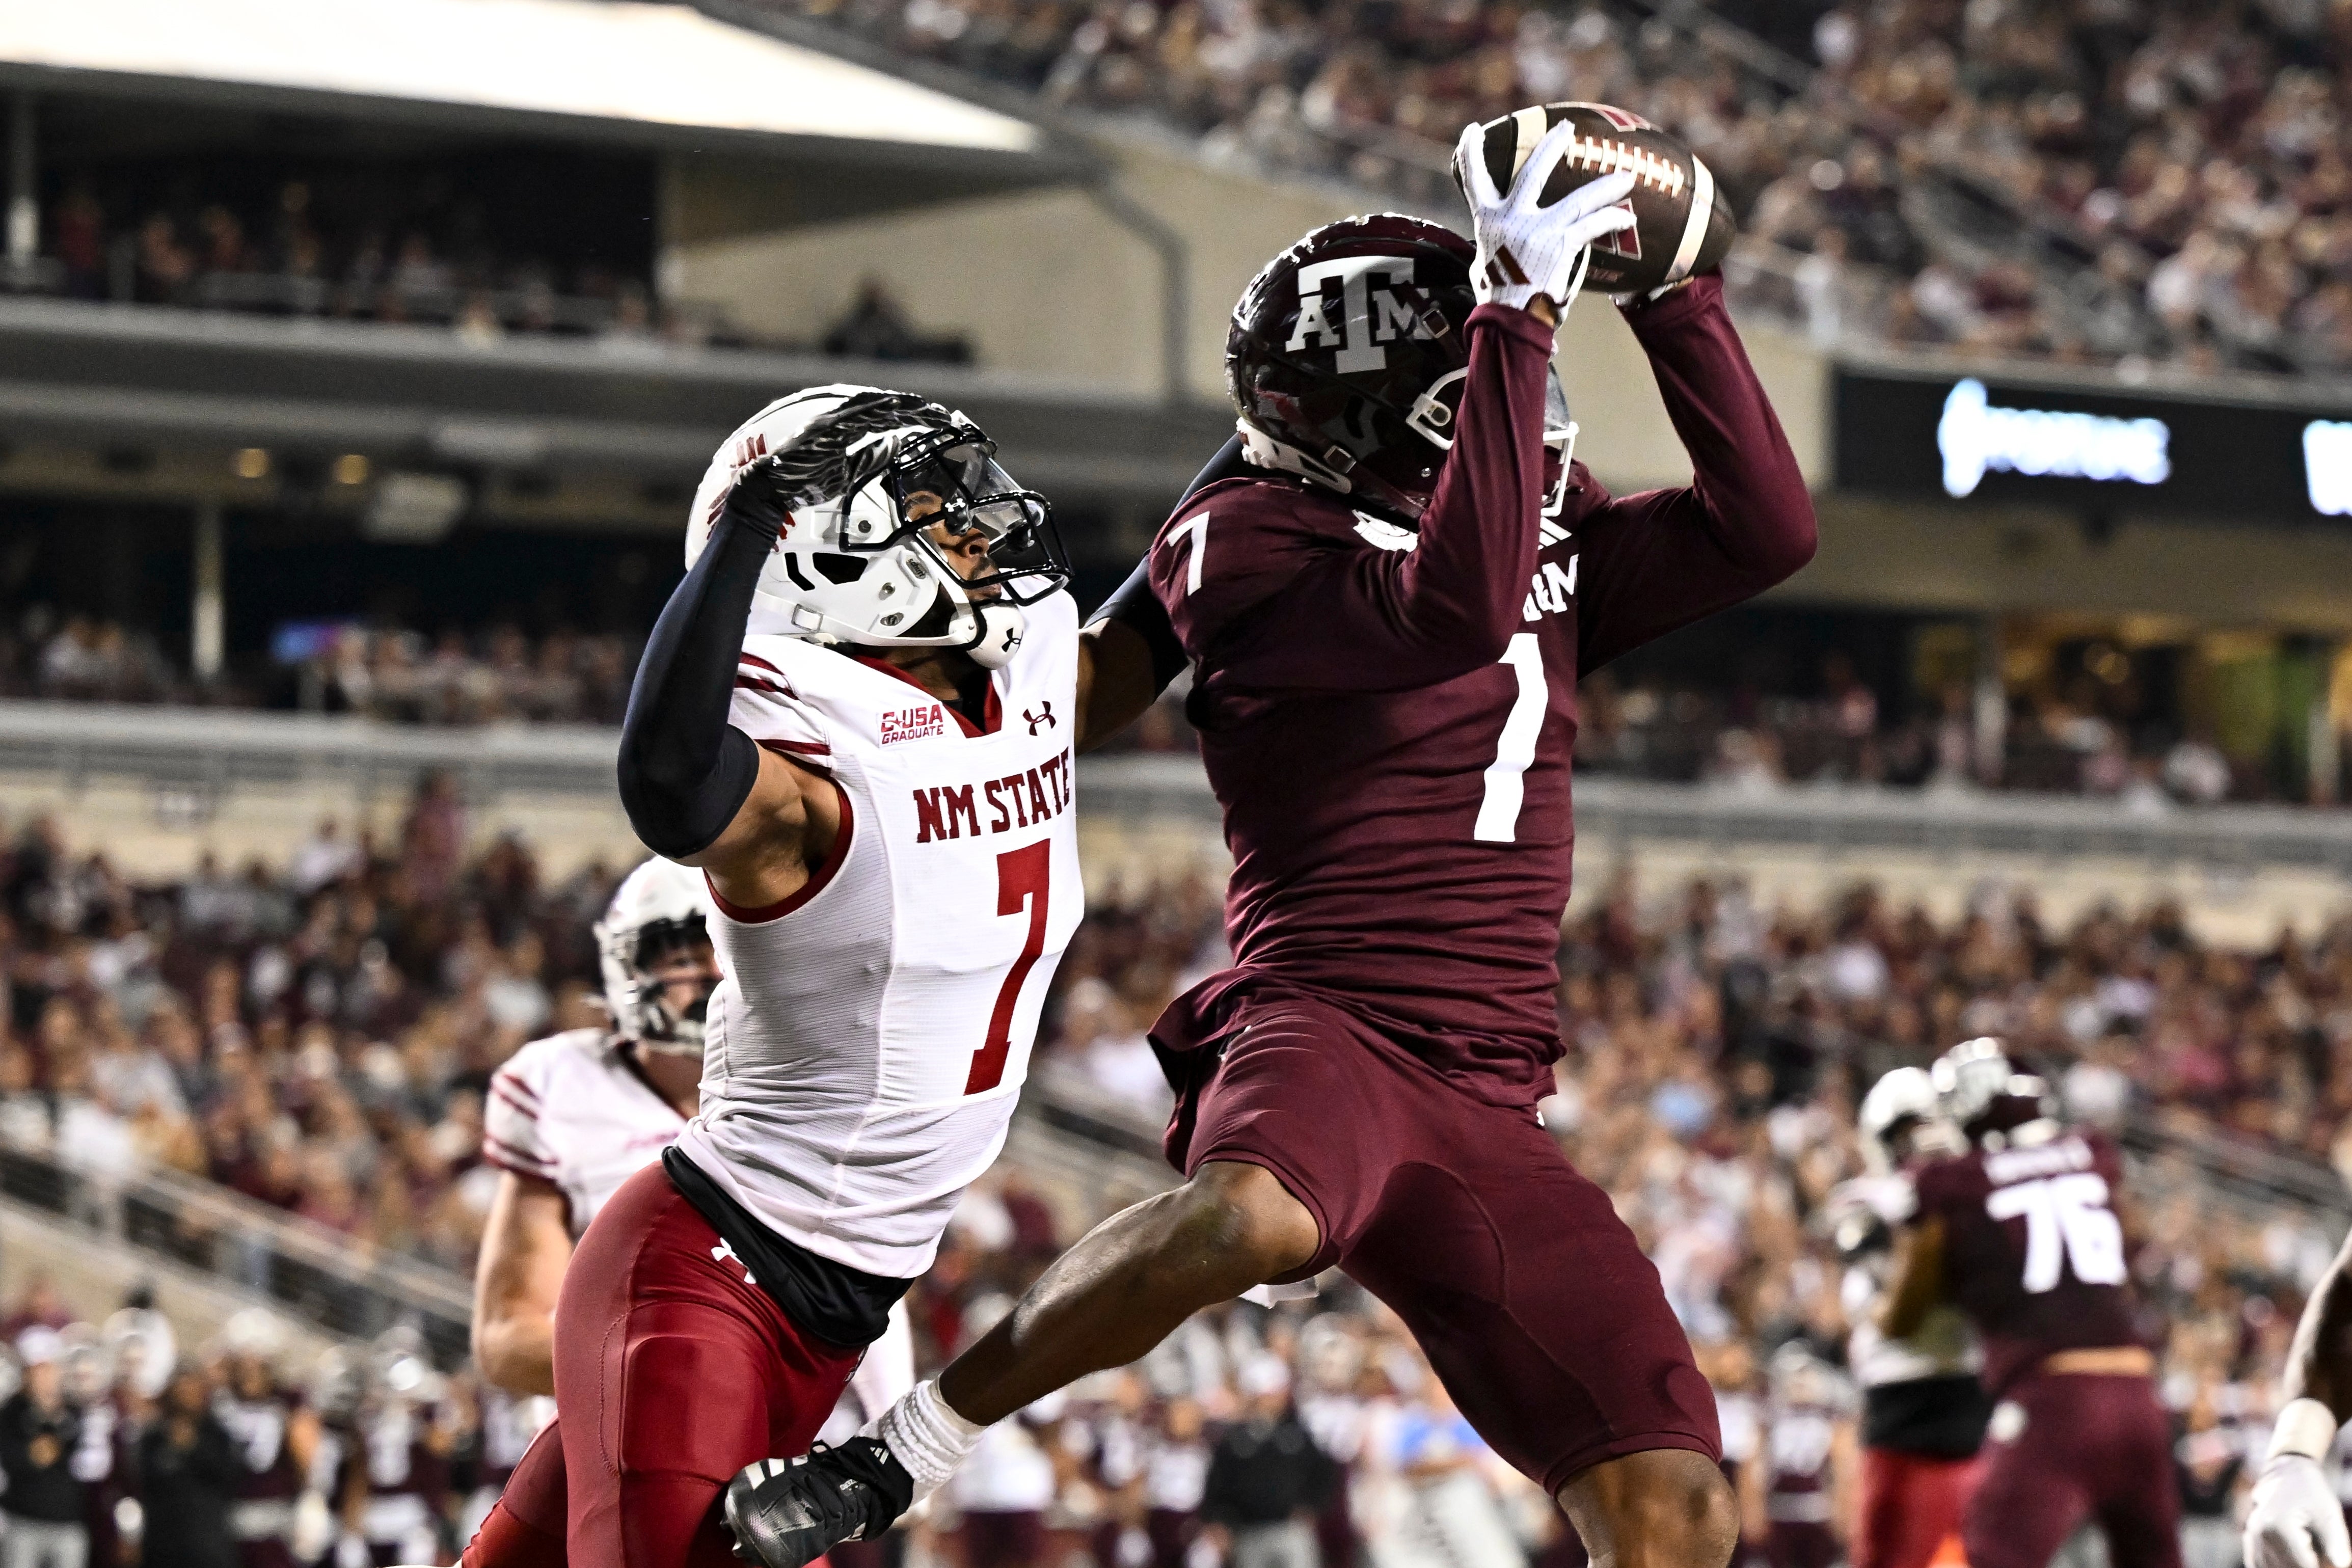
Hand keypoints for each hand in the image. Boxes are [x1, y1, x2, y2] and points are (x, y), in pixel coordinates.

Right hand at [1452, 120, 1636, 319]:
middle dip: (1552, 146)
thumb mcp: (1483, 265)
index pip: (1474, 180)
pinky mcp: (1561, 243)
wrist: (1510, 320)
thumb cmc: (1496, 299)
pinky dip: (1612, 220)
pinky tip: (1627, 217)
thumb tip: (1495, 246)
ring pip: (1579, 199)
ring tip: (1626, 178)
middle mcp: (1511, 218)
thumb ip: (1493, 245)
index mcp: (1488, 221)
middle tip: (1567, 128)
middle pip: (1534, 172)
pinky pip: (1593, 225)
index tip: (1472, 131)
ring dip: (1605, 187)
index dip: (1471, 153)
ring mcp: (1538, 228)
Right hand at [2248, 1455, 2351, 1567]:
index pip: (2304, 1565)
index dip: (2321, 1566)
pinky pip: (2257, 1563)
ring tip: (2304, 1551)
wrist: (2286, 1474)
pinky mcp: (2249, 1539)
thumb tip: (2340, 1565)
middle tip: (2317, 1551)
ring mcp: (2251, 1536)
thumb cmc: (2311, 1493)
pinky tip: (2285, 1559)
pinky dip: (2272, 1565)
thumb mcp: (2329, 1514)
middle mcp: (2260, 1533)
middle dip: (2306, 1563)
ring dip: (2288, 1563)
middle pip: (2286, 1567)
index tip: (2330, 1560)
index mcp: (2279, 1526)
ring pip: (2270, 1567)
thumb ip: (2336, 1542)